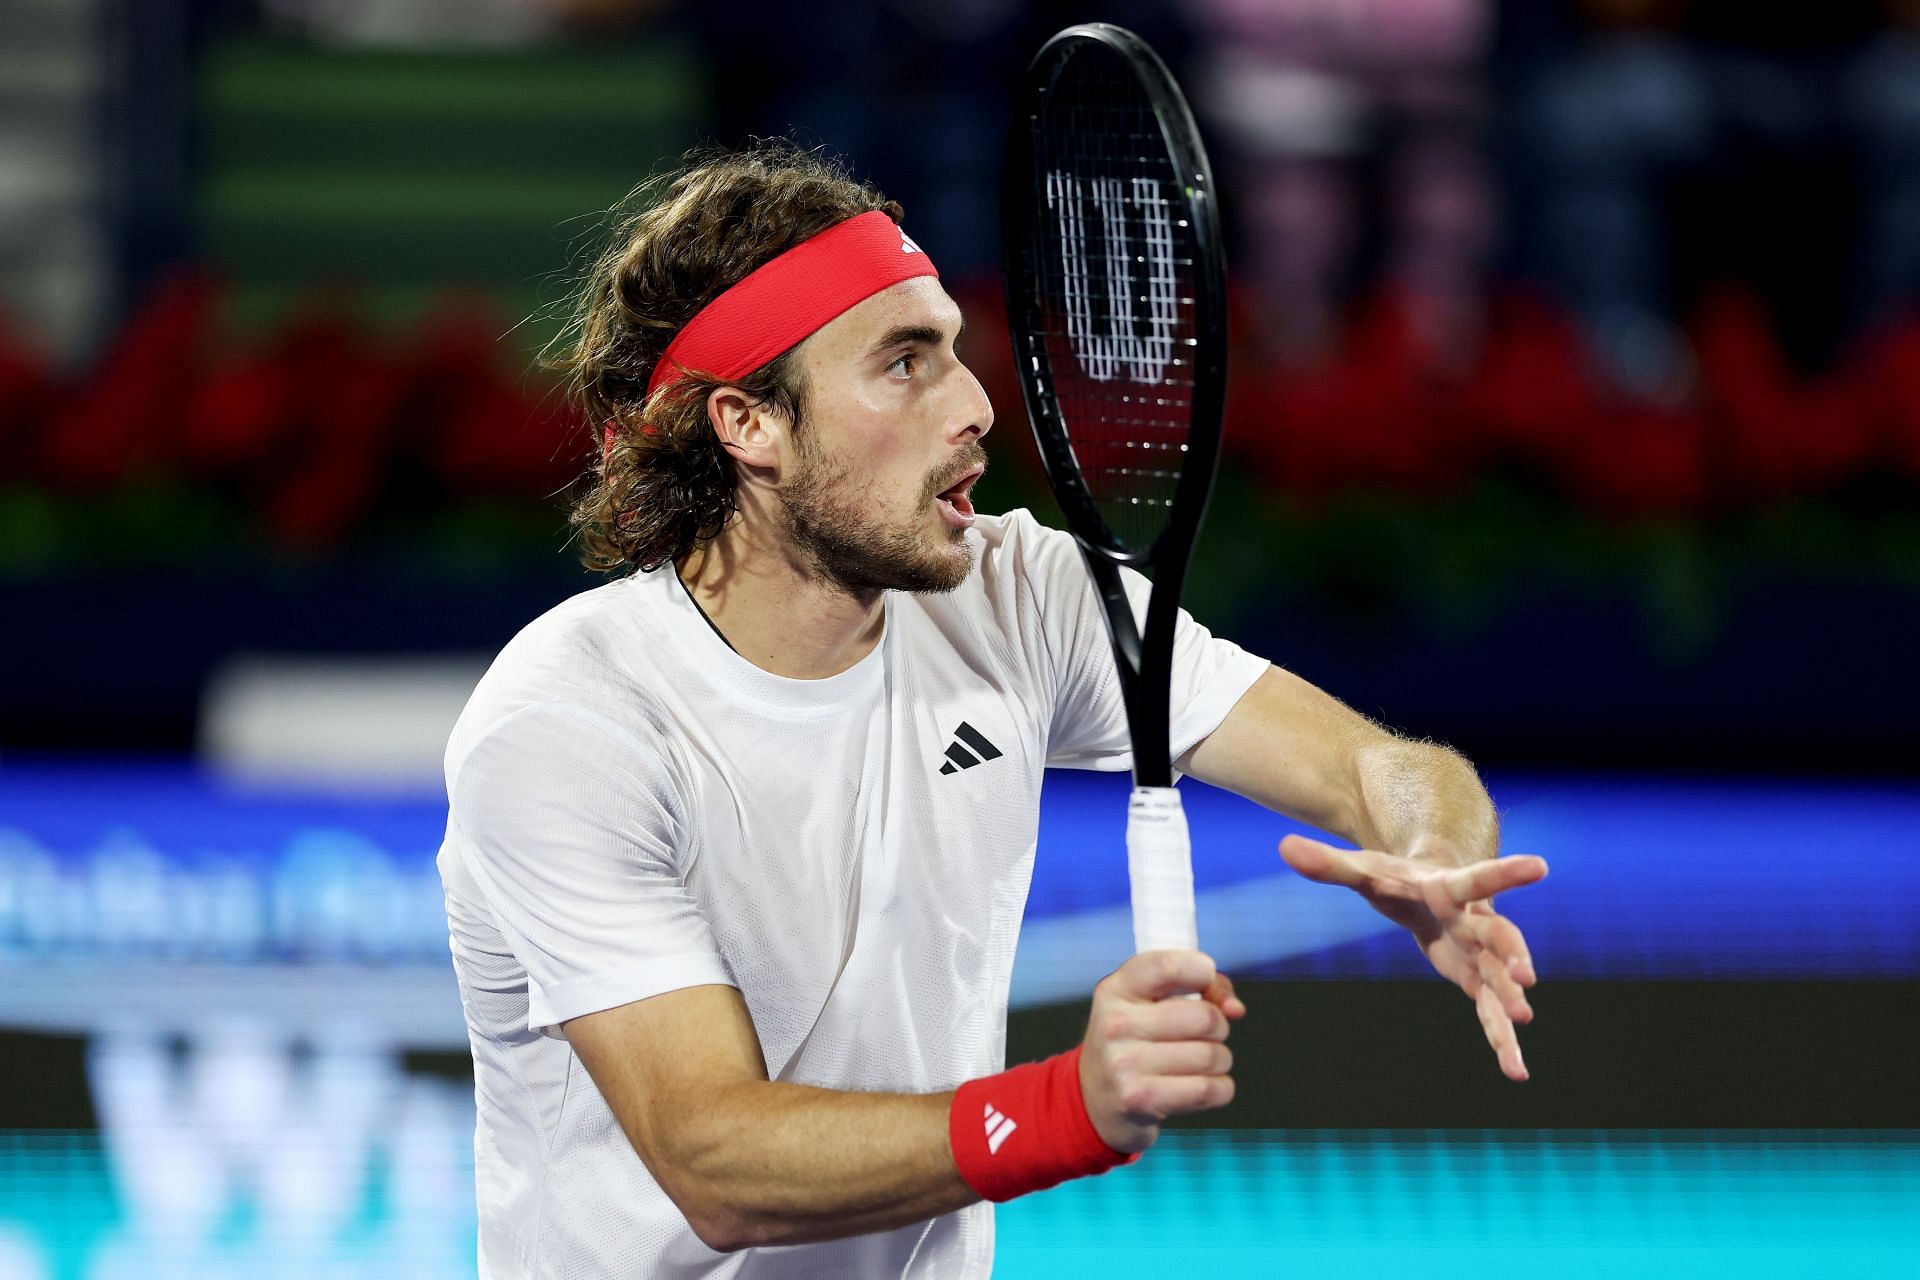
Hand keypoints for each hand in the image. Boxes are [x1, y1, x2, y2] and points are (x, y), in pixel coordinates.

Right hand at [1078, 950, 1245, 1153]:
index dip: (1203, 973)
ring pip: (1212, 1056)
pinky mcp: (1139, 1099)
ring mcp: (1124, 1064)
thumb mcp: (1149, 1004)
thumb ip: (1201, 990)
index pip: (1170, 966)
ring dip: (1220, 1061)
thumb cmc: (1135, 1042)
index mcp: (1116, 989)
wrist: (1095, 1100)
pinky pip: (1209, 1090)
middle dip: (1219, 1027)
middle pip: (1205, 1017)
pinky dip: (1220, 1089)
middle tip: (1204, 1035)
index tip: (1204, 985)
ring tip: (1200, 1063)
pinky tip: (1203, 1087)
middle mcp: (1115, 1024)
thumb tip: (1235, 1008)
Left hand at [1279, 834, 1547, 1081]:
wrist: (1426, 887)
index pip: (1479, 877)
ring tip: (1522, 1025)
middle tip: (1525, 979)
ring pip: (1501, 979)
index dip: (1507, 872)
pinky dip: (1501, 1040)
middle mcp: (1475, 920)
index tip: (1541, 866)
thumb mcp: (1362, 871)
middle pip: (1499, 935)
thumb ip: (1328, 864)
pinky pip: (1490, 1012)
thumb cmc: (1394, 877)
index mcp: (1450, 888)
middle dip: (1513, 956)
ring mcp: (1480, 953)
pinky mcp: (1475, 980)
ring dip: (1510, 1002)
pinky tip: (1515, 1071)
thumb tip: (1283, 846)